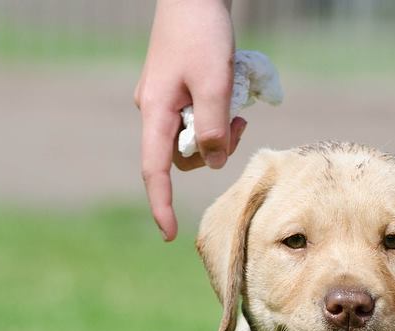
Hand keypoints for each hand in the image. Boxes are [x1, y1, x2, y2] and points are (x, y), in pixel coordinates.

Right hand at [136, 0, 245, 240]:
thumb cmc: (203, 33)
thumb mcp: (215, 83)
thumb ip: (214, 128)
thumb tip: (213, 162)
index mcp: (155, 112)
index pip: (154, 171)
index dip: (161, 204)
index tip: (169, 233)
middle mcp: (154, 110)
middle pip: (185, 156)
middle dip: (215, 150)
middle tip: (241, 123)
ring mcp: (165, 99)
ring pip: (196, 136)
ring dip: (221, 131)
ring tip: (237, 104)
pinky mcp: (178, 89)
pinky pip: (200, 116)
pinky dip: (219, 114)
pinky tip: (231, 91)